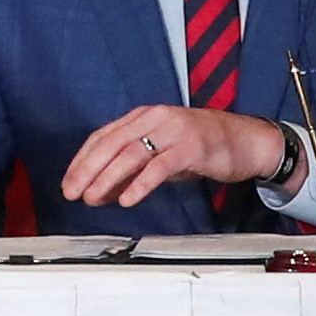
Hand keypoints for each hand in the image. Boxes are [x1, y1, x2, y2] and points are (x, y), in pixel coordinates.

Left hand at [58, 106, 290, 208]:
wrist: (247, 141)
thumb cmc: (202, 148)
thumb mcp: (162, 156)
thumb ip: (133, 170)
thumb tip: (102, 191)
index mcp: (143, 116)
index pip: (102, 136)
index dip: (82, 160)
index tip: (68, 181)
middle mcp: (155, 118)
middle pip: (111, 144)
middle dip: (87, 170)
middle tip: (71, 192)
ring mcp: (173, 130)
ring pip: (131, 154)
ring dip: (107, 179)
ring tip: (93, 198)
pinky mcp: (192, 147)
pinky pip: (160, 167)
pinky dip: (140, 184)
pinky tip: (127, 199)